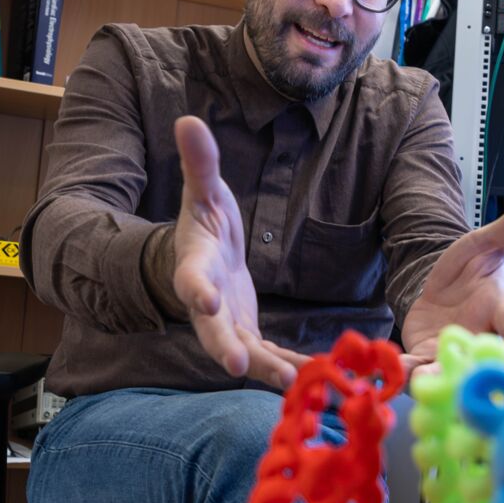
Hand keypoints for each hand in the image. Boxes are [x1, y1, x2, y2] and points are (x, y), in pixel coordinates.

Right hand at [171, 116, 308, 388]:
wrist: (206, 254)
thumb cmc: (204, 221)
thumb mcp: (203, 190)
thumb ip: (200, 162)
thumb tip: (187, 119)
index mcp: (195, 264)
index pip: (192, 277)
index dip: (197, 290)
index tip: (207, 300)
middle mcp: (208, 302)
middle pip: (212, 330)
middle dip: (224, 348)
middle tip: (237, 367)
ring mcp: (228, 324)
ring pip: (244, 352)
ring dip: (265, 368)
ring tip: (292, 383)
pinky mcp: (249, 334)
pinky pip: (269, 355)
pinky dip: (288, 367)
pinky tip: (315, 379)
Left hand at [400, 186, 503, 375]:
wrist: (436, 287)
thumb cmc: (470, 269)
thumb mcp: (486, 242)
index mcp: (501, 311)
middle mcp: (482, 338)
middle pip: (490, 364)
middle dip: (485, 373)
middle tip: (477, 377)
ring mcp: (456, 353)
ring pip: (455, 375)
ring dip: (444, 379)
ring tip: (431, 379)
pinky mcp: (428, 359)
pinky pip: (421, 373)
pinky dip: (411, 374)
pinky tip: (402, 371)